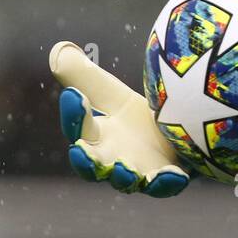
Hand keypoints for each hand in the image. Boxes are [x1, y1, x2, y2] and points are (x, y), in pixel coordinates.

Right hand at [50, 40, 188, 197]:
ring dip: (123, 176)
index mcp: (98, 138)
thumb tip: (59, 50)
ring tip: (124, 169)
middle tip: (80, 150)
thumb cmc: (138, 116)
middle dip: (85, 160)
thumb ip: (83, 74)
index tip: (74, 94)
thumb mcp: (110, 93)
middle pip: (93, 165)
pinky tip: (171, 174)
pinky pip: (166, 186)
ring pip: (127, 181)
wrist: (178, 136)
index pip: (78, 127)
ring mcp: (141, 173)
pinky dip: (166, 183)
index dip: (73, 113)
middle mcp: (114, 160)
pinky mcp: (170, 179)